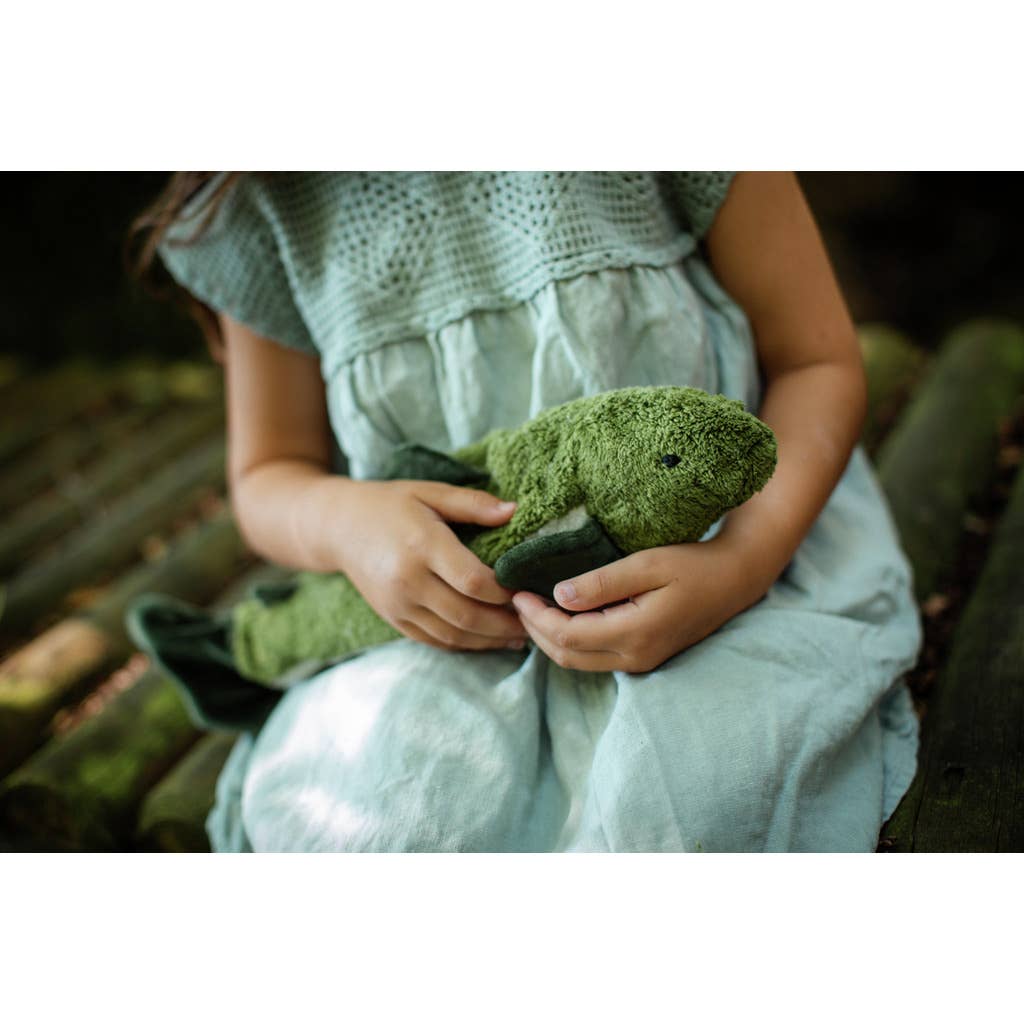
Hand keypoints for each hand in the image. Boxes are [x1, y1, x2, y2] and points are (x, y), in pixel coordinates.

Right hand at [335, 479, 528, 651]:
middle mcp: (408, 581)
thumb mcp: (430, 492)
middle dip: (505, 624)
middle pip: (467, 615)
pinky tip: (488, 640)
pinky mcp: (393, 619)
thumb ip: (472, 504)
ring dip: (490, 641)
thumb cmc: (390, 505)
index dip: (505, 591)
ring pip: (453, 635)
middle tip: (533, 620)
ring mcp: (398, 605)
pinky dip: (465, 645)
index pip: (473, 580)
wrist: (338, 528)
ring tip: (519, 636)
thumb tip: (514, 511)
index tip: (526, 587)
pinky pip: (435, 641)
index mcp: (421, 546)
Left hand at [511, 537, 766, 672]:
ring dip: (550, 638)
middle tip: (516, 600)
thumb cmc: (692, 564)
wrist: (733, 579)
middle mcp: (635, 657)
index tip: (517, 592)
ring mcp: (640, 662)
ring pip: (578, 661)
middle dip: (535, 630)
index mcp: (634, 634)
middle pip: (567, 656)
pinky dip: (569, 640)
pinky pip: (593, 657)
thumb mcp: (647, 564)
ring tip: (531, 608)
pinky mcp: (642, 658)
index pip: (568, 637)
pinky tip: (560, 616)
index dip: (536, 618)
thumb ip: (602, 583)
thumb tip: (559, 595)